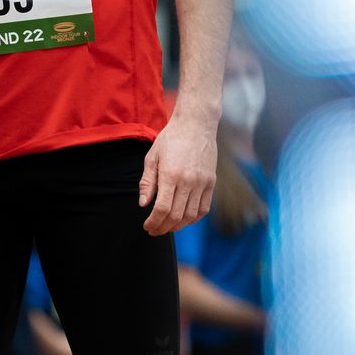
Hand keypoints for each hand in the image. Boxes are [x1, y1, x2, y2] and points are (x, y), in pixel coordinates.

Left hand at [138, 113, 216, 234]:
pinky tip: (184, 219)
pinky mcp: (211, 182)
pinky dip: (193, 218)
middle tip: (154, 230)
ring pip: (190, 215)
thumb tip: (143, 204)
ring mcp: (202, 183)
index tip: (147, 226)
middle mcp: (188, 181)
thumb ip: (147, 182)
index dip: (153, 222)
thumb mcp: (152, 157)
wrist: (196, 125)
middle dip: (163, 228)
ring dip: (177, 226)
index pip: (161, 209)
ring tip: (167, 227)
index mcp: (170, 174)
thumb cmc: (171, 139)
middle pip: (175, 216)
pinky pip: (204, 208)